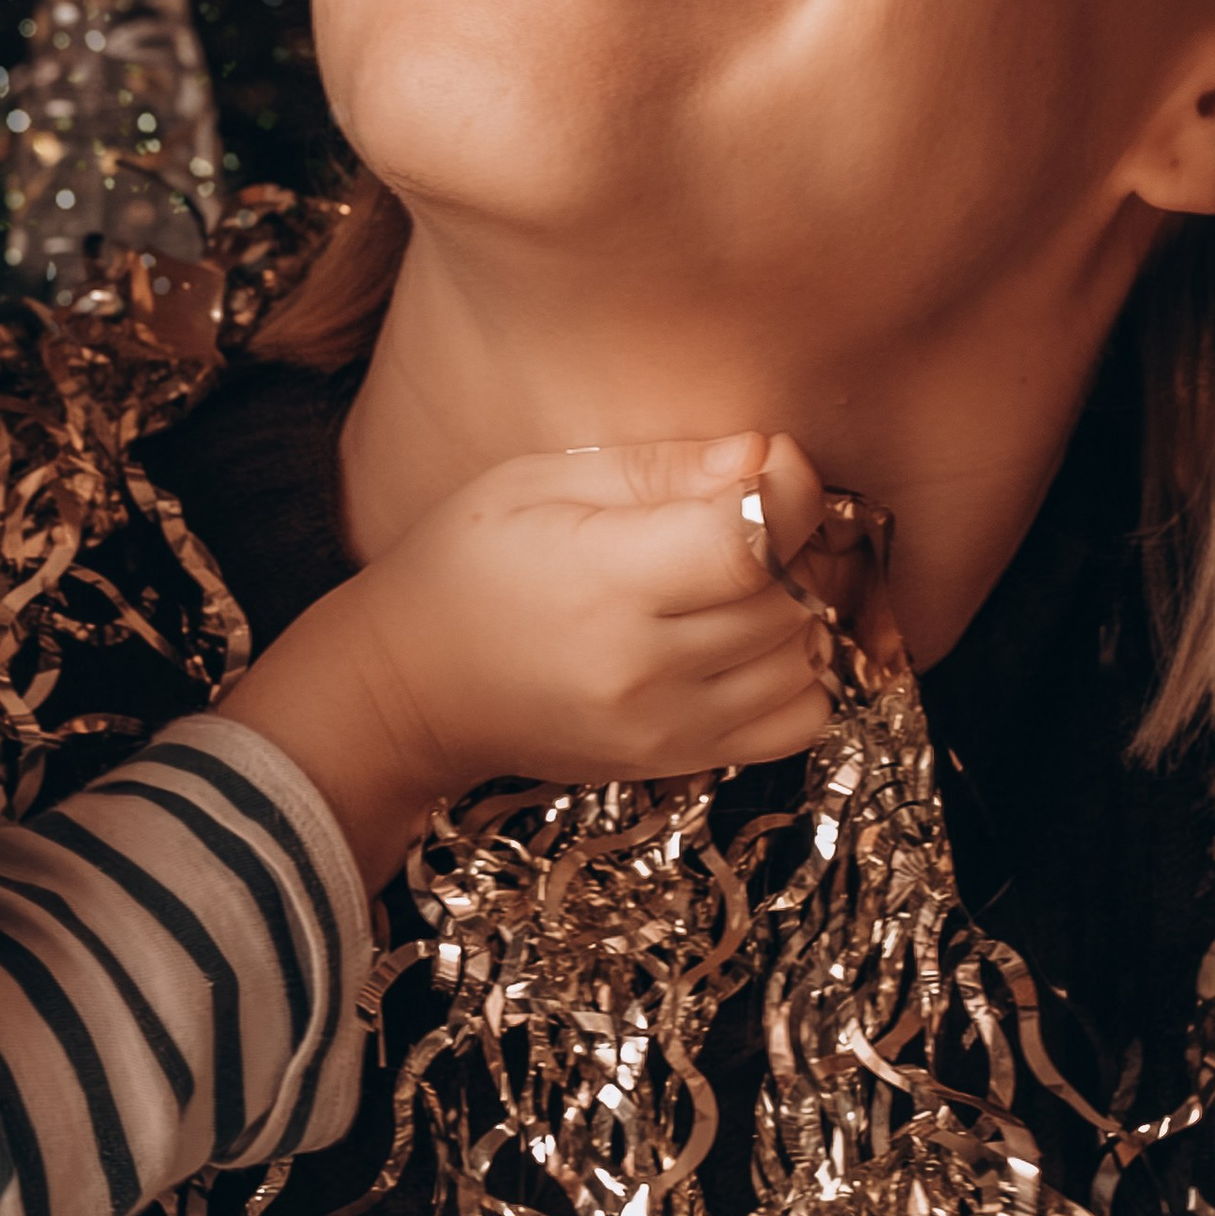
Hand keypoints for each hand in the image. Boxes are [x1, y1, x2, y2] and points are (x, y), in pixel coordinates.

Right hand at [226, 432, 839, 887]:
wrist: (410, 688)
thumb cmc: (466, 564)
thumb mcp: (539, 480)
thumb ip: (659, 467)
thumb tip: (760, 454)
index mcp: (604, 581)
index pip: (754, 543)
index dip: (790, 492)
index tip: (769, 462)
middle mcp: (644, 668)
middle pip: (790, 599)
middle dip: (796, 541)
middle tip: (751, 509)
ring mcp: (664, 726)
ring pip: (804, 659)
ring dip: (797, 609)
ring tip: (742, 576)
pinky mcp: (676, 761)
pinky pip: (796, 722)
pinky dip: (794, 675)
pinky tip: (748, 641)